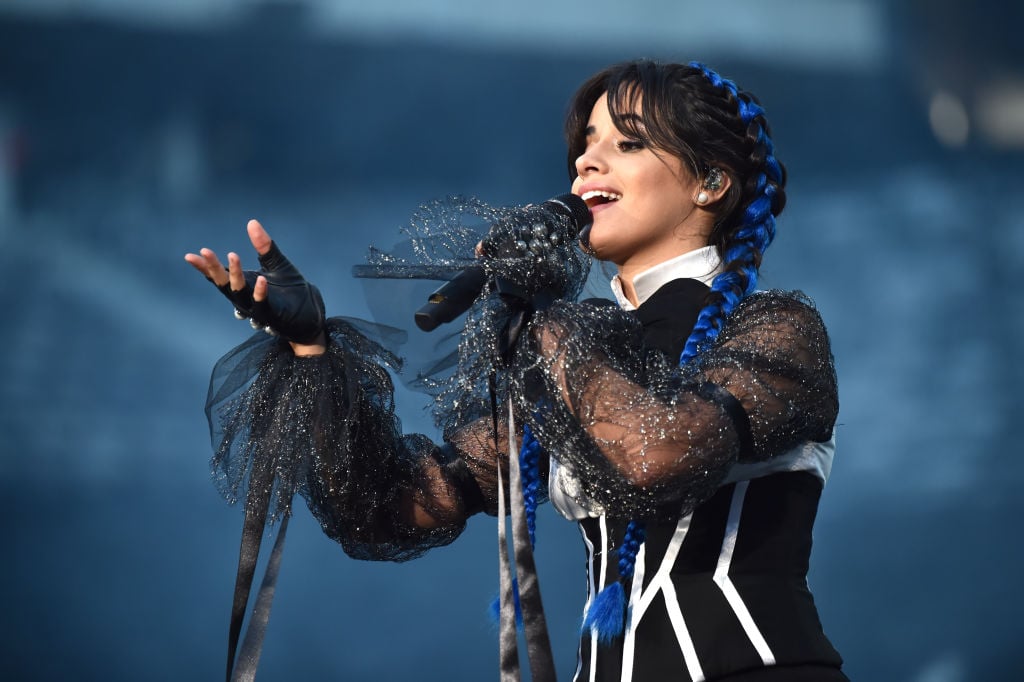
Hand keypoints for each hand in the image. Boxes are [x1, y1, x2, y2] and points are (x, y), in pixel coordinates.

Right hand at [185, 220, 326, 353]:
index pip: (220, 276)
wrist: (310, 313)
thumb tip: (251, 222)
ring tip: (232, 255)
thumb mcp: (276, 262)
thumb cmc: (291, 289)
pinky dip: (260, 293)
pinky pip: (263, 305)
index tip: (190, 256)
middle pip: (224, 284)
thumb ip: (264, 245)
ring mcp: (256, 309)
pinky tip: (261, 279)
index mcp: (243, 284)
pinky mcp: (272, 316)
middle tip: (204, 251)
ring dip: (235, 276)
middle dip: (214, 268)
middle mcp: (245, 298)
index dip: (205, 267)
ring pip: (240, 294)